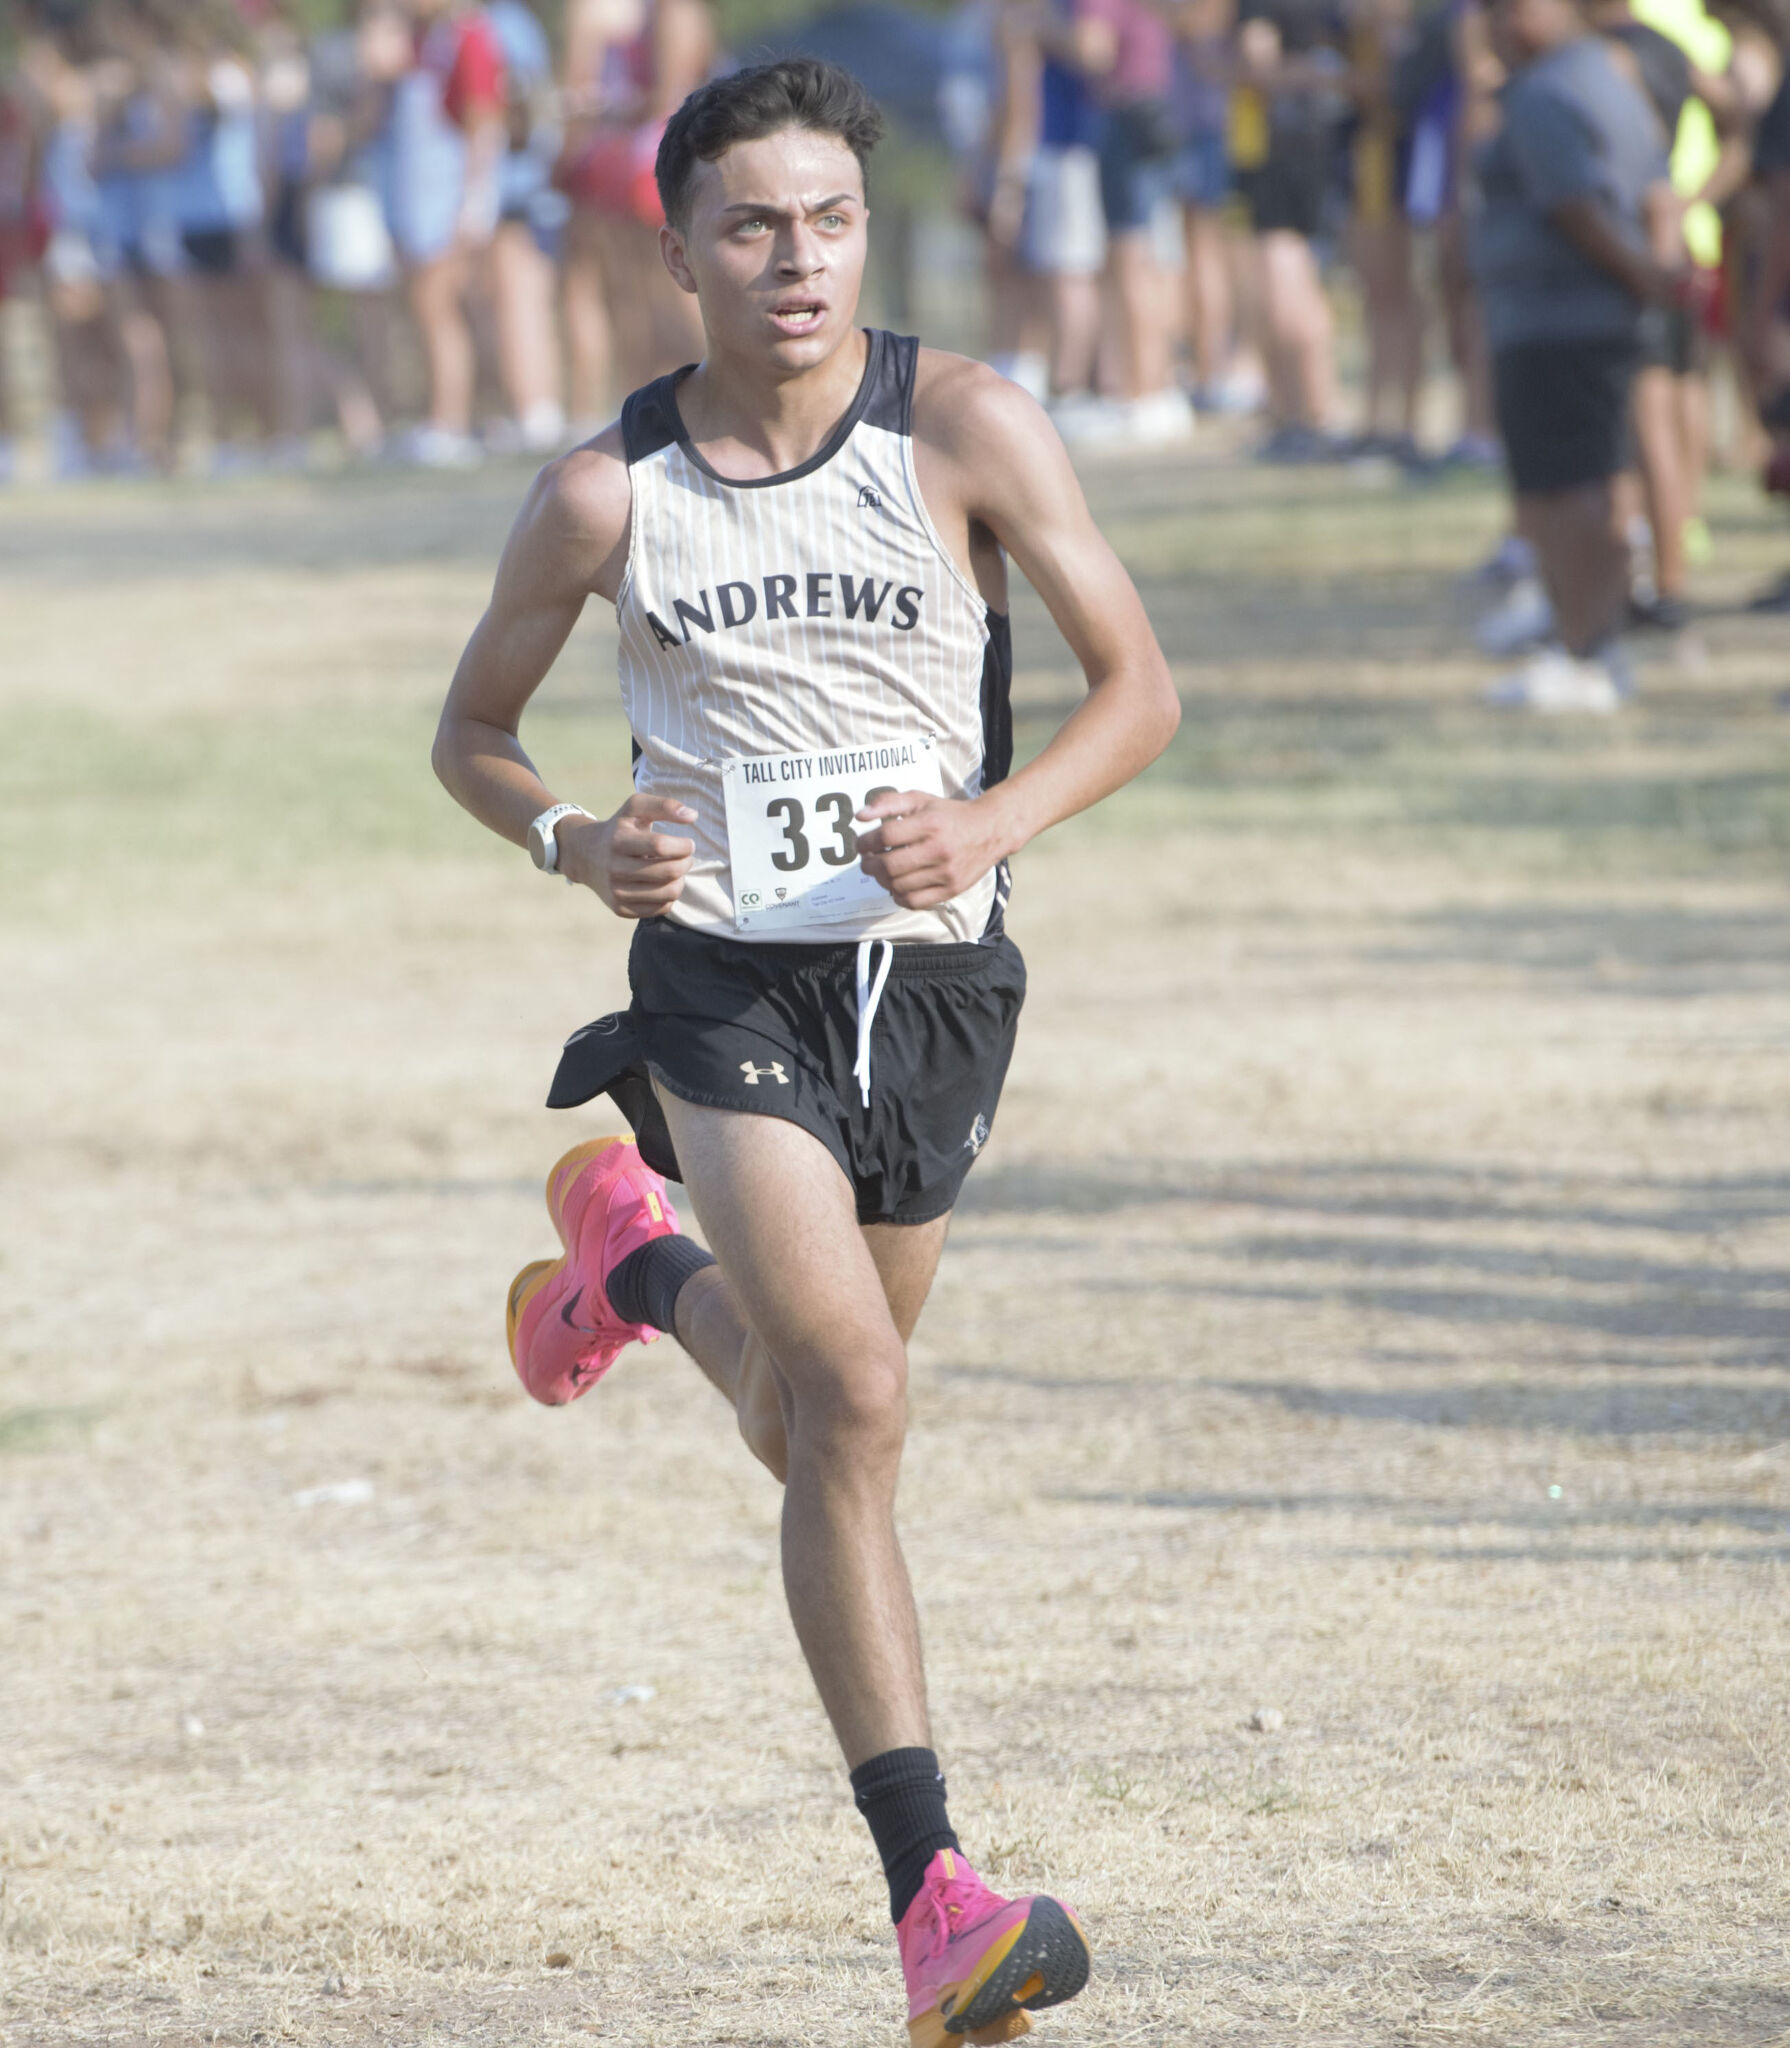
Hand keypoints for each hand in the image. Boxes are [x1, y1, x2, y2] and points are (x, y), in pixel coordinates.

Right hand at [558, 791, 696, 918]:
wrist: (585, 855)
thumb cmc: (618, 828)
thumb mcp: (635, 808)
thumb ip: (664, 805)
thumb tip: (692, 816)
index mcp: (618, 840)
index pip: (661, 846)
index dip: (683, 845)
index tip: (688, 844)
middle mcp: (614, 868)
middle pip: (669, 871)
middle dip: (686, 863)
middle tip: (685, 857)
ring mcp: (617, 892)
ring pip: (669, 893)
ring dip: (681, 880)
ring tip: (675, 870)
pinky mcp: (620, 909)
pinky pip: (661, 908)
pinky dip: (669, 896)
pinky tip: (663, 884)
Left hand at [855, 789, 1005, 910]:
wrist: (990, 829)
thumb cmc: (950, 814)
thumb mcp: (920, 800)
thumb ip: (888, 802)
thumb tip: (860, 815)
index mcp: (930, 824)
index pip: (886, 836)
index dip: (866, 842)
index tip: (862, 844)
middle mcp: (938, 850)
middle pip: (889, 865)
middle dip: (869, 865)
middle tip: (867, 861)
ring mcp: (946, 873)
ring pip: (899, 886)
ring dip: (882, 881)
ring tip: (882, 872)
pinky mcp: (951, 889)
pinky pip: (915, 902)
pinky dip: (900, 896)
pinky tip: (898, 885)